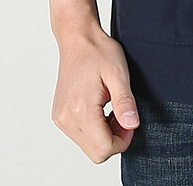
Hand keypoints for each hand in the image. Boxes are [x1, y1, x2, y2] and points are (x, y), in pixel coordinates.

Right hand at [51, 25, 139, 163]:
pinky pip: (80, 135)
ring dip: (105, 134)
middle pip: (95, 153)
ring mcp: (60, 118)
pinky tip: (102, 108)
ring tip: (113, 107)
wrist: (78, 39)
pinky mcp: (60, 116)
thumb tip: (132, 125)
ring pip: (88, 146)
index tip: (130, 119)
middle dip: (115, 139)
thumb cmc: (98, 51)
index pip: (103, 149)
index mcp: (79, 110)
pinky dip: (95, 128)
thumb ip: (125, 102)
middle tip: (124, 113)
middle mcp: (65, 119)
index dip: (123, 139)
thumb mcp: (118, 74)